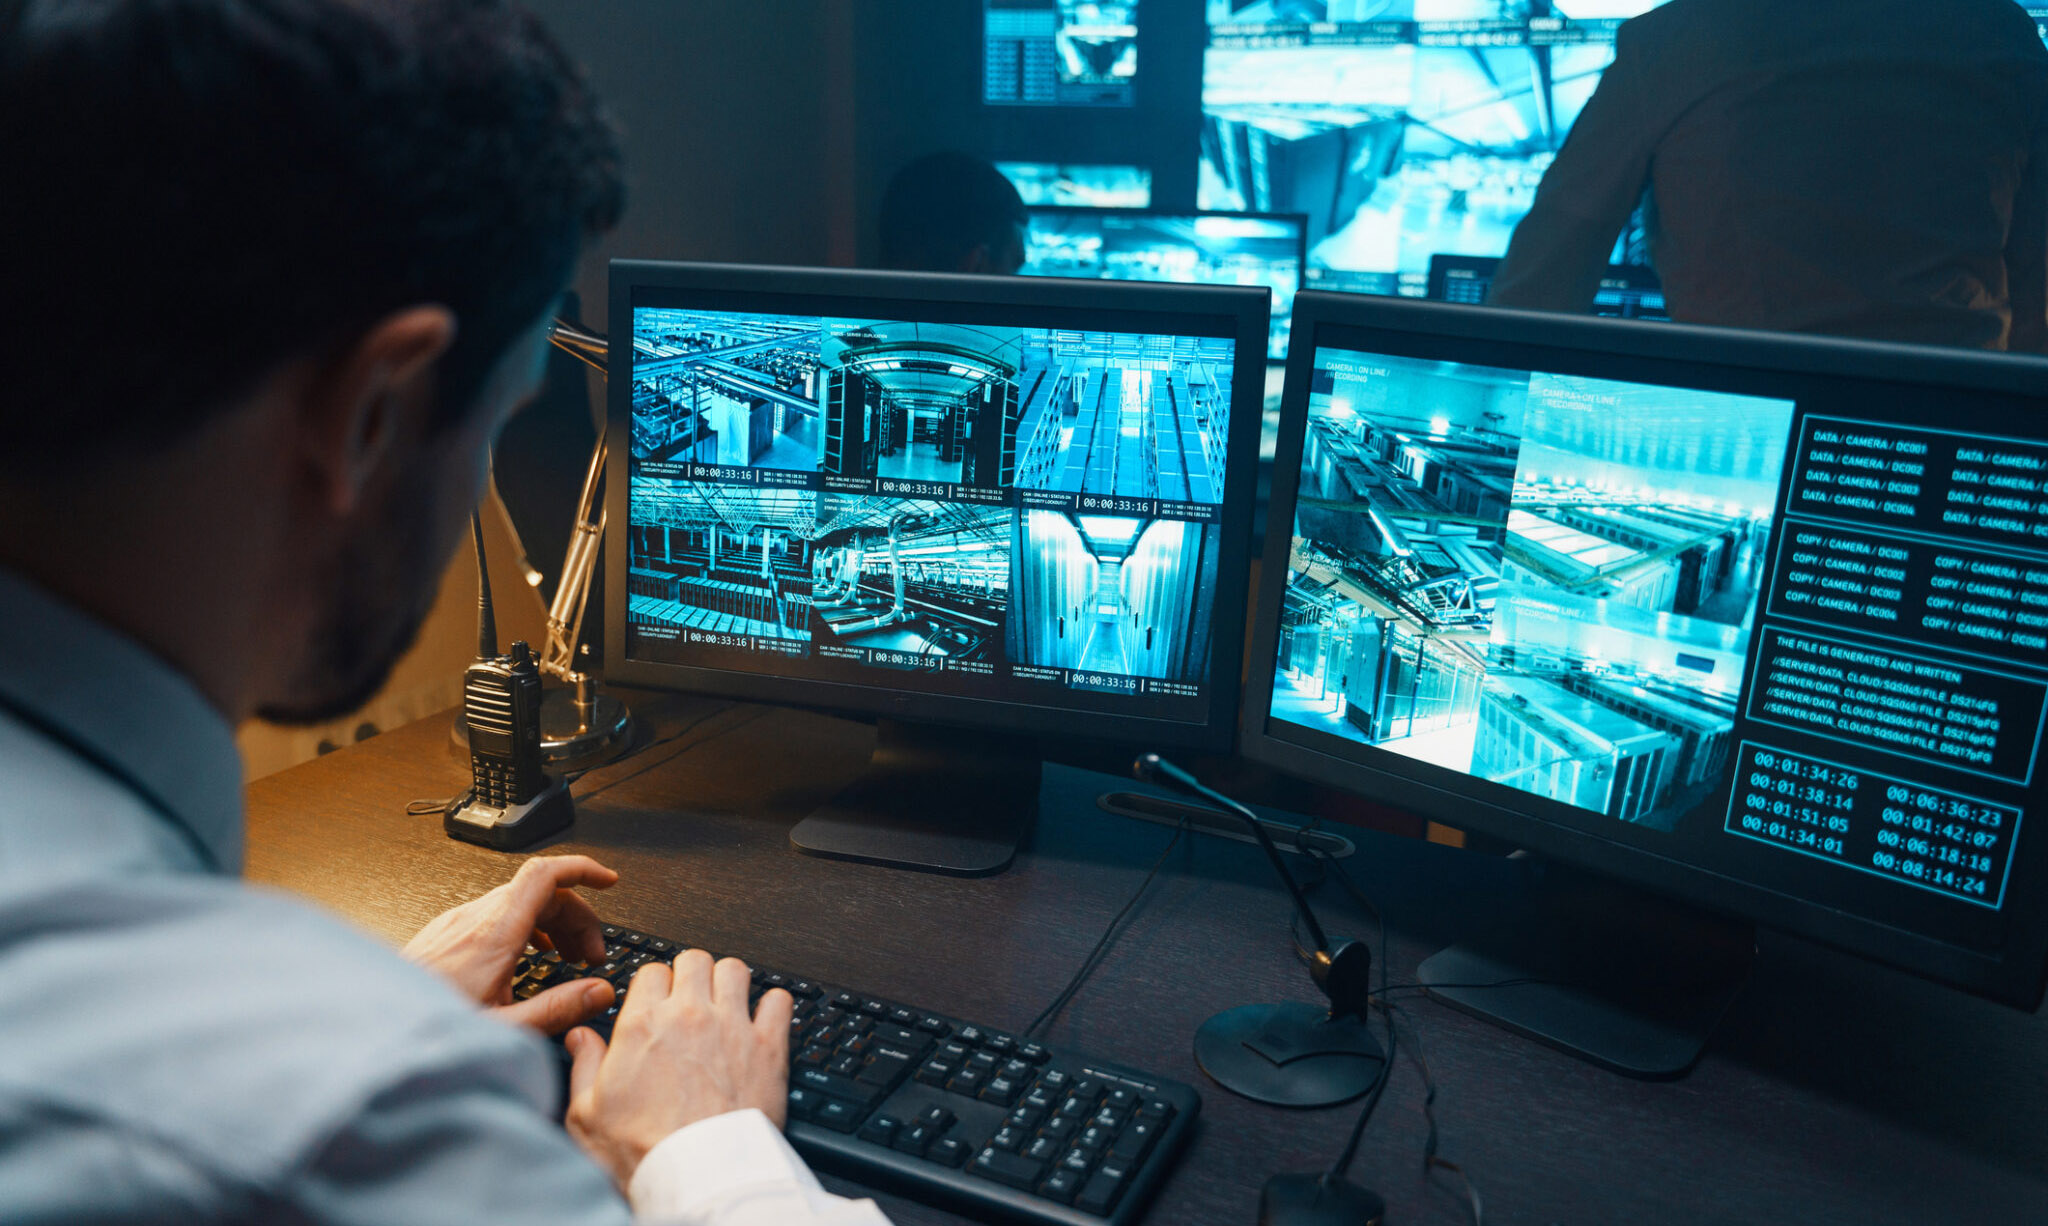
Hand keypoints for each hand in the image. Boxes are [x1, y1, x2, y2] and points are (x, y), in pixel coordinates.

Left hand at [401, 855, 619, 1034]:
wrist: (370, 1033)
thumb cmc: (425, 1031)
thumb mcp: (504, 1029)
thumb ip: (558, 1009)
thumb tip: (599, 993)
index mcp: (494, 933)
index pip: (546, 875)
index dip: (584, 869)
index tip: (607, 881)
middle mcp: (472, 920)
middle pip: (540, 892)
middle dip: (577, 917)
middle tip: (591, 955)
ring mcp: (454, 925)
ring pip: (517, 903)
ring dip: (552, 924)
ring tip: (566, 959)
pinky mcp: (442, 936)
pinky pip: (494, 916)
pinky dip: (525, 929)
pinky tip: (527, 959)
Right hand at [563, 951, 793, 1186]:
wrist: (696, 1177)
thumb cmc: (644, 1153)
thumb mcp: (587, 1115)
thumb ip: (584, 1067)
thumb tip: (580, 1038)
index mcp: (643, 1025)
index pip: (651, 970)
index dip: (655, 984)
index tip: (658, 999)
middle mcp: (689, 1016)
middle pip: (695, 959)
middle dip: (691, 973)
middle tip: (692, 996)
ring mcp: (731, 1027)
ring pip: (736, 969)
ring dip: (730, 981)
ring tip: (726, 1002)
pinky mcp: (768, 1047)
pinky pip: (779, 1001)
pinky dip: (774, 1005)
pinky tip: (764, 1019)